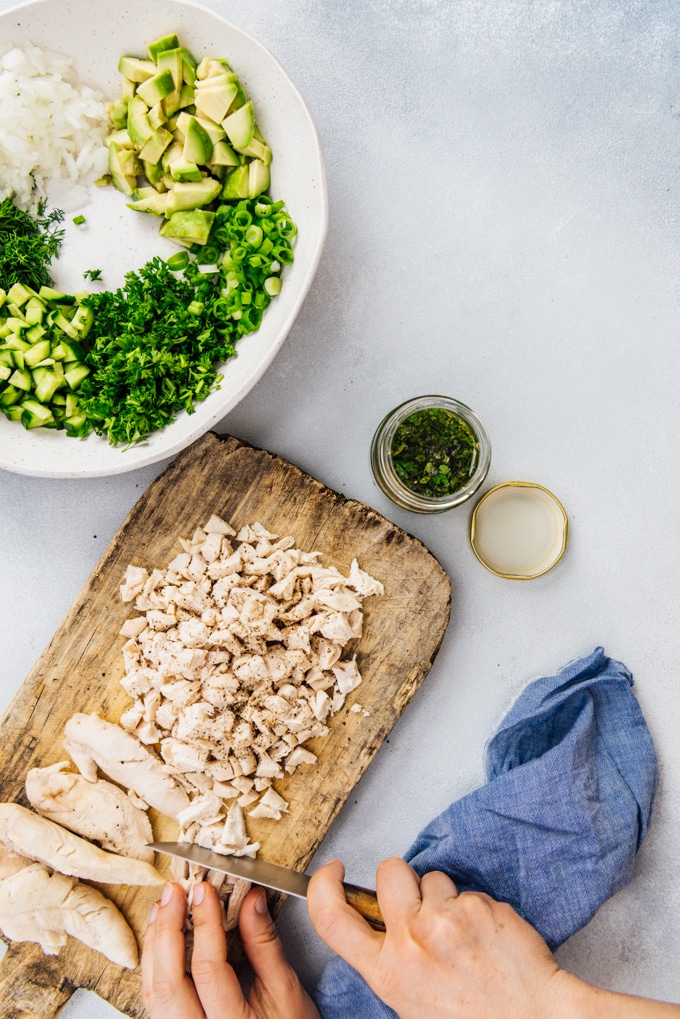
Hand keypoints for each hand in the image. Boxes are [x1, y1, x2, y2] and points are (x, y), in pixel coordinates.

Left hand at [142, 881, 320, 1018]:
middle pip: (169, 982)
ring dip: (156, 943)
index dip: (204, 924)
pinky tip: (162, 938)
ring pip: (154, 991)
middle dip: (167, 929)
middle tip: (174, 892)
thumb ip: (265, 944)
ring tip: (164, 907)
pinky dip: (156, 963)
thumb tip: (251, 898)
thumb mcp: (286, 990)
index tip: (204, 890)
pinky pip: (155, 998)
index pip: (208, 969)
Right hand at [307, 857, 573, 1018]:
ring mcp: (445, 921)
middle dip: (399, 875)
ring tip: (464, 934)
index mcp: (387, 972)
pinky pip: (468, 890)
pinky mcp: (478, 906)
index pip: (331, 918)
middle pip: (387, 872)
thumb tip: (382, 927)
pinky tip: (489, 937)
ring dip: (445, 896)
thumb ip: (391, 963)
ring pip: (434, 877)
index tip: (331, 871)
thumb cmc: (474, 1018)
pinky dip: (478, 907)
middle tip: (417, 899)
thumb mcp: (411, 1002)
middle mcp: (411, 942)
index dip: (323, 886)